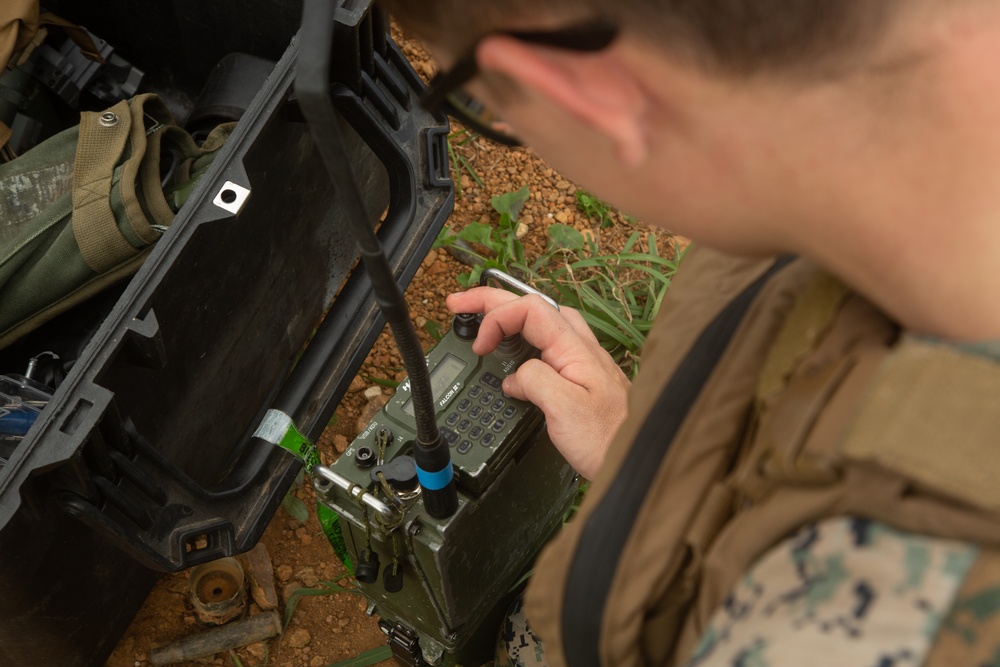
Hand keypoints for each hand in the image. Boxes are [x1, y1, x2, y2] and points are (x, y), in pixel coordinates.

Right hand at [446, 287, 629, 478]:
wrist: (636, 458)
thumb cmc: (609, 438)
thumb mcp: (565, 408)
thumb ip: (535, 380)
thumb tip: (514, 378)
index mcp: (573, 348)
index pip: (529, 309)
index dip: (496, 319)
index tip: (480, 346)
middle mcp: (579, 347)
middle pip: (531, 306)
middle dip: (492, 300)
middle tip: (459, 302)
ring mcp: (581, 360)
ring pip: (541, 321)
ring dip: (508, 315)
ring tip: (482, 317)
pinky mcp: (581, 378)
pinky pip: (547, 345)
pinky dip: (522, 339)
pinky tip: (514, 356)